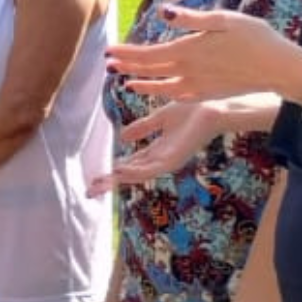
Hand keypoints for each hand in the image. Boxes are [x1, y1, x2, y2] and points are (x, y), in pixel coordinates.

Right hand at [90, 100, 224, 192]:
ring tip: (99, 184)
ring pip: (137, 174)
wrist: (212, 109)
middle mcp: (160, 159)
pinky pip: (150, 168)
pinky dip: (134, 171)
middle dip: (110, 182)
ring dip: (118, 180)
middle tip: (89, 191)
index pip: (130, 164)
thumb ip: (142, 127)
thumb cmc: (192, 111)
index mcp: (157, 151)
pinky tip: (119, 171)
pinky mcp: (173, 160)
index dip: (112, 171)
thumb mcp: (159, 118)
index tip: (95, 179)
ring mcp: (167, 161)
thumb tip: (121, 137)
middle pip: (130, 174)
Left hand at [107, 7, 301, 102]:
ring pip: (162, 86)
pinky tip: (158, 92)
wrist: (281, 68)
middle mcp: (190, 71)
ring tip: (124, 81)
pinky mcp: (210, 94)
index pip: (149, 54)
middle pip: (151, 70)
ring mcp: (199, 86)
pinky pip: (179, 96)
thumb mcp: (224, 19)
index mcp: (190, 50)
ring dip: (141, 82)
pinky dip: (163, 94)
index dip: (127, 54)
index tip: (109, 52)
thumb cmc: (256, 38)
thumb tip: (162, 12)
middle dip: (127, 66)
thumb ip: (191, 18)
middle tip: (107, 64)